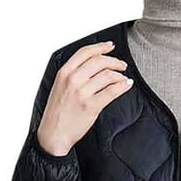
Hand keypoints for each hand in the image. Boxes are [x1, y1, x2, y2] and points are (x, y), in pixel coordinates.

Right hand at [37, 41, 132, 155]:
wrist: (53, 133)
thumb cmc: (57, 113)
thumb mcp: (60, 87)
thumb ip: (73, 75)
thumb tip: (93, 66)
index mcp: (64, 73)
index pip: (85, 52)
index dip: (100, 47)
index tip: (110, 46)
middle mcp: (73, 80)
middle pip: (99, 61)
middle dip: (114, 61)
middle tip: (122, 65)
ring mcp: (82, 92)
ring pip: (107, 75)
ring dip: (120, 75)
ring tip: (123, 78)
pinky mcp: (91, 105)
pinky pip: (112, 91)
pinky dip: (122, 86)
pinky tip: (126, 85)